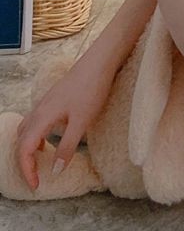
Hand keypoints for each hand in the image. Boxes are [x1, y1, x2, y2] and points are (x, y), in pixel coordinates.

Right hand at [14, 60, 114, 189]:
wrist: (100, 61)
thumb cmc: (92, 88)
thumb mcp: (82, 121)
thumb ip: (67, 147)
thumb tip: (54, 171)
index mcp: (42, 118)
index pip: (24, 150)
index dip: (27, 170)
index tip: (36, 185)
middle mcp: (38, 110)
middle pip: (20, 141)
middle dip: (24, 162)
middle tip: (35, 177)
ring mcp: (45, 103)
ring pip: (26, 130)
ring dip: (28, 148)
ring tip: (39, 161)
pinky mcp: (54, 98)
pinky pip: (36, 122)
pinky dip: (36, 136)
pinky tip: (50, 139)